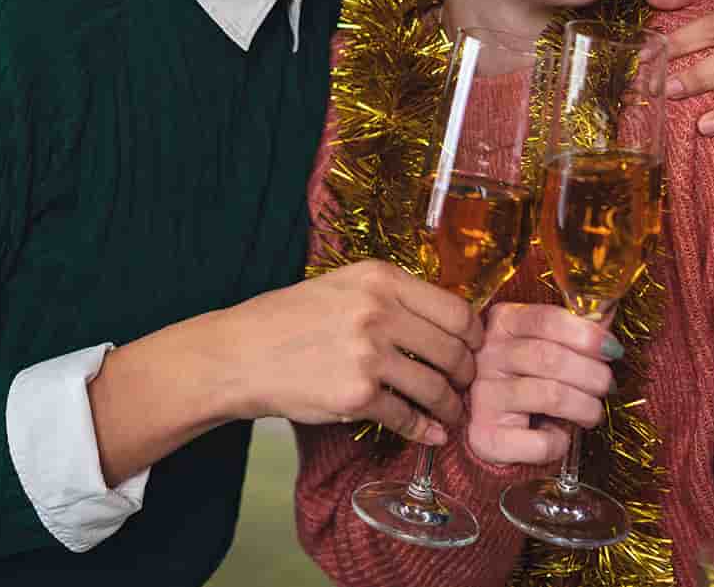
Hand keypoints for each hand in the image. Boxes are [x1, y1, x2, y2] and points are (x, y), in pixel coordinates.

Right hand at [225, 260, 482, 444]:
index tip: (473, 349)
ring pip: (436, 387)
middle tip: (463, 384)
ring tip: (450, 414)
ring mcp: (369, 355)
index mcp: (379, 279)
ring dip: (450, 407)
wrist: (239, 354)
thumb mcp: (341, 286)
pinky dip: (425, 430)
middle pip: (454, 350)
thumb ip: (390, 296)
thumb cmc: (287, 320)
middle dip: (466, 374)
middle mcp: (379, 312)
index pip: (455, 309)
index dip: (474, 335)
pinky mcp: (357, 395)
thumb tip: (444, 320)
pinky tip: (430, 434)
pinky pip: (407, 417)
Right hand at [466, 303, 615, 465]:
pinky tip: (558, 436)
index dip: (586, 334)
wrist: (498, 430)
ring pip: (550, 396)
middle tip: (607, 387)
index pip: (547, 319)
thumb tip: (608, 309)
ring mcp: (483, 394)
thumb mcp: (551, 347)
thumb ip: (577, 329)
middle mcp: (486, 355)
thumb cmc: (532, 380)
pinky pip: (539, 441)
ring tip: (592, 412)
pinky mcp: (485, 435)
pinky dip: (560, 443)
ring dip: (586, 408)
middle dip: (593, 375)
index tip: (613, 350)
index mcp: (503, 322)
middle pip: (551, 357)